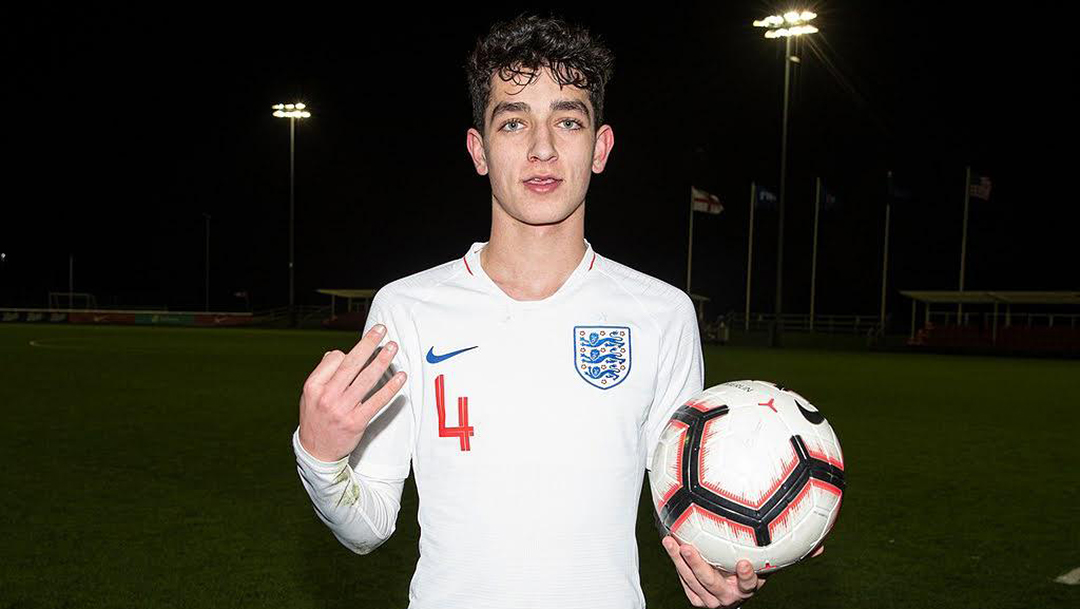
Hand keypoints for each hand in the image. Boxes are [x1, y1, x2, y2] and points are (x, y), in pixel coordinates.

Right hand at [298, 324, 406, 461]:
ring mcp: (342, 409)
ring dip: (382, 361)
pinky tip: (400, 377)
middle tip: (381, 330)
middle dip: (368, 344)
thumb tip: (337, 353)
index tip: (358, 352)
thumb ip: (322, 373)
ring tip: (392, 348)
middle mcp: (327, 396)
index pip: (335, 359)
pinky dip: (390, 388)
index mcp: (313, 386)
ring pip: (366, 379)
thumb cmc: (315, 419)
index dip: (348, 353)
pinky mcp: (357, 422)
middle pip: (352, 364)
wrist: (316, 452)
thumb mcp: (309, 395)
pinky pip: (377, 400)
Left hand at [661, 535, 825, 607]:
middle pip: (711, 583)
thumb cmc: (751, 568)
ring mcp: (709, 598)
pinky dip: (674, 562)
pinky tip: (669, 541)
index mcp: (748, 587)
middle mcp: (728, 596)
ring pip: (692, 580)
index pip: (750, 584)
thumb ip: (789, 553)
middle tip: (689, 548)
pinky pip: (683, 580)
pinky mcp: (695, 596)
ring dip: (679, 561)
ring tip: (672, 541)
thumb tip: (821, 547)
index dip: (747, 576)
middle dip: (699, 566)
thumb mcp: (770, 563)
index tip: (744, 563)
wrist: (728, 586)